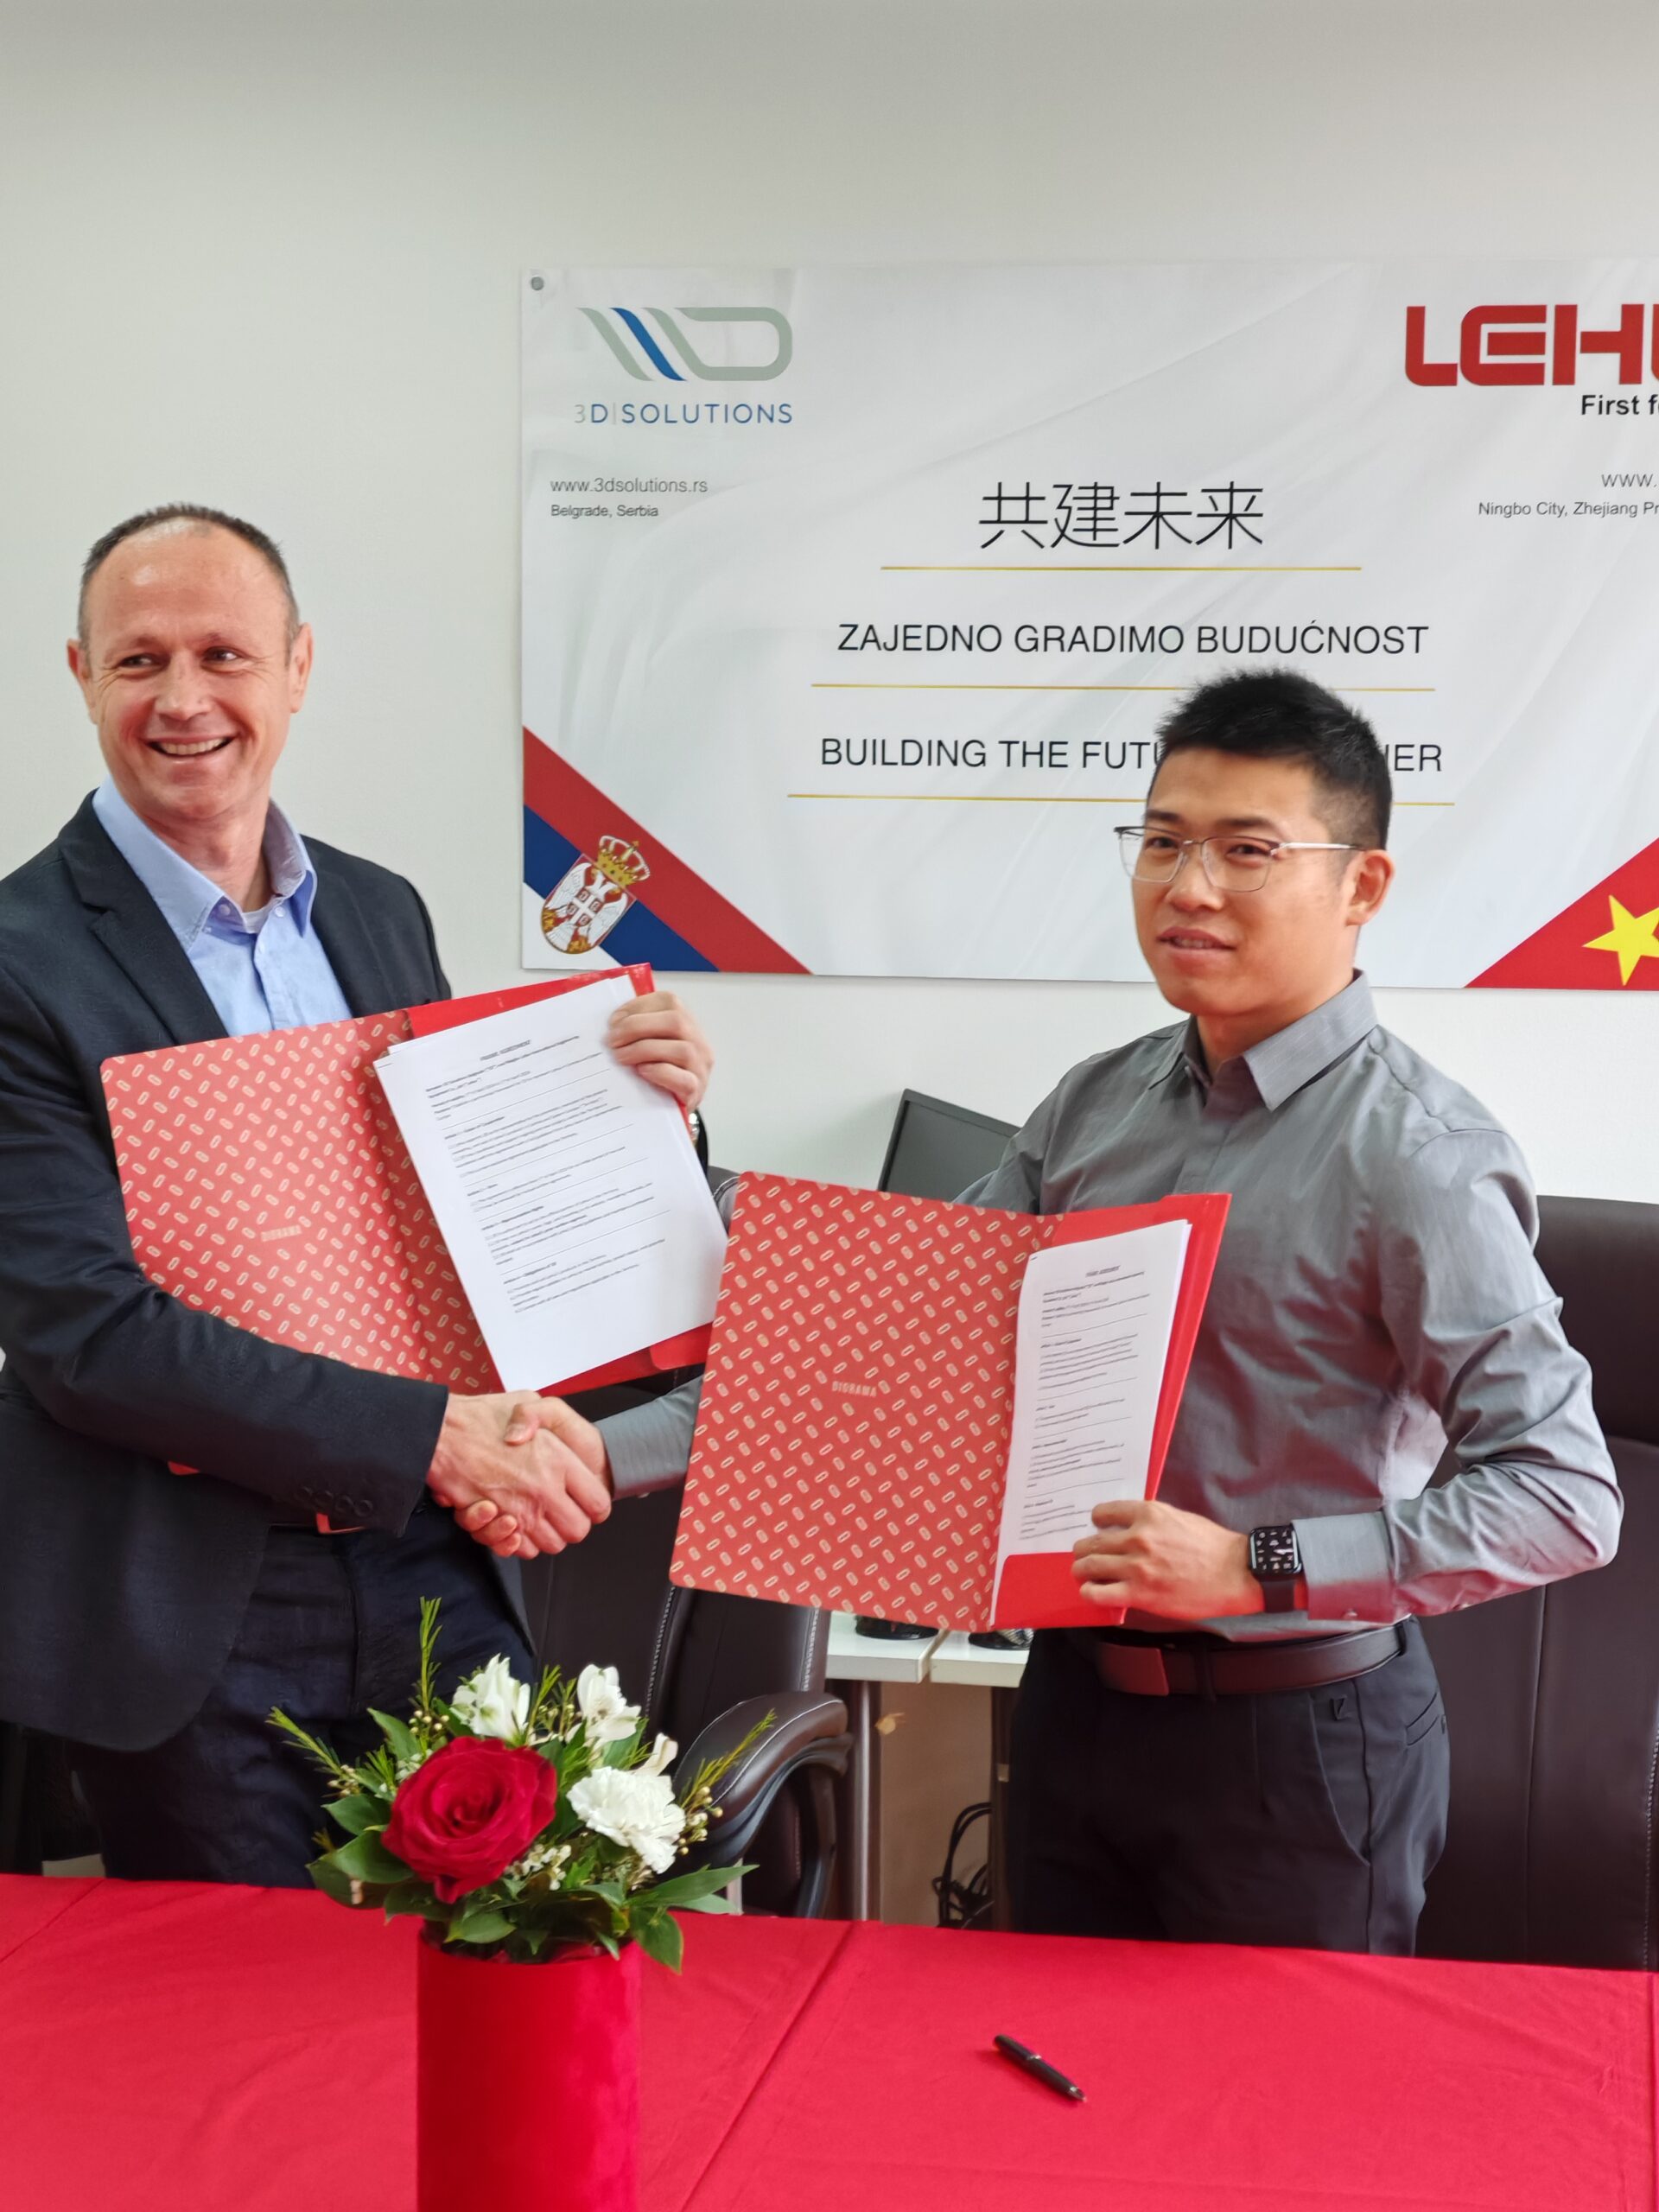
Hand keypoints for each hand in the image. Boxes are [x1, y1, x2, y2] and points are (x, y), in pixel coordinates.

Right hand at [427, 1393, 611, 1561]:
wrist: (439, 1432)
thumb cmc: (481, 1416)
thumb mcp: (527, 1400)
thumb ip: (550, 1416)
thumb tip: (560, 1446)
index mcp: (559, 1461)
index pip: (598, 1503)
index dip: (592, 1506)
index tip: (583, 1500)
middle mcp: (543, 1490)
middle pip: (577, 1531)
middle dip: (571, 1525)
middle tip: (559, 1510)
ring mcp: (519, 1510)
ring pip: (549, 1544)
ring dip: (542, 1534)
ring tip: (531, 1513)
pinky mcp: (494, 1523)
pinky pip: (517, 1548)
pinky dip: (515, 1541)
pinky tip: (509, 1521)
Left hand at [607, 991, 712, 1110]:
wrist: (667, 1107)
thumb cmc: (654, 1070)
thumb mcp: (646, 1041)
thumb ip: (635, 1028)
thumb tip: (612, 1024)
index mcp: (686, 1022)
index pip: (669, 1001)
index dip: (637, 1008)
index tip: (614, 1022)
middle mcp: (698, 1041)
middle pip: (676, 1021)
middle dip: (637, 1027)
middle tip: (613, 1041)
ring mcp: (700, 1066)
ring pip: (682, 1049)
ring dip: (644, 1050)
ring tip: (621, 1057)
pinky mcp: (696, 1090)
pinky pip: (684, 1080)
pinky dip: (660, 1073)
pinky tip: (642, 1072)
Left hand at [1072, 1498, 1262, 1621]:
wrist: (1236, 1573)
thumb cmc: (1213, 1546)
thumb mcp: (1179, 1518)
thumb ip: (1151, 1521)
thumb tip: (1129, 1527)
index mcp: (1148, 1514)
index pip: (1103, 1512)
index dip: (1097, 1522)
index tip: (1097, 1528)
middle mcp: (1137, 1537)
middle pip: (1091, 1542)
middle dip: (1083, 1549)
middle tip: (1083, 1555)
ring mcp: (1136, 1566)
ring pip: (1089, 1565)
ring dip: (1081, 1570)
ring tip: (1083, 1574)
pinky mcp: (1139, 1593)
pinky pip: (1098, 1592)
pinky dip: (1090, 1592)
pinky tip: (1092, 1592)